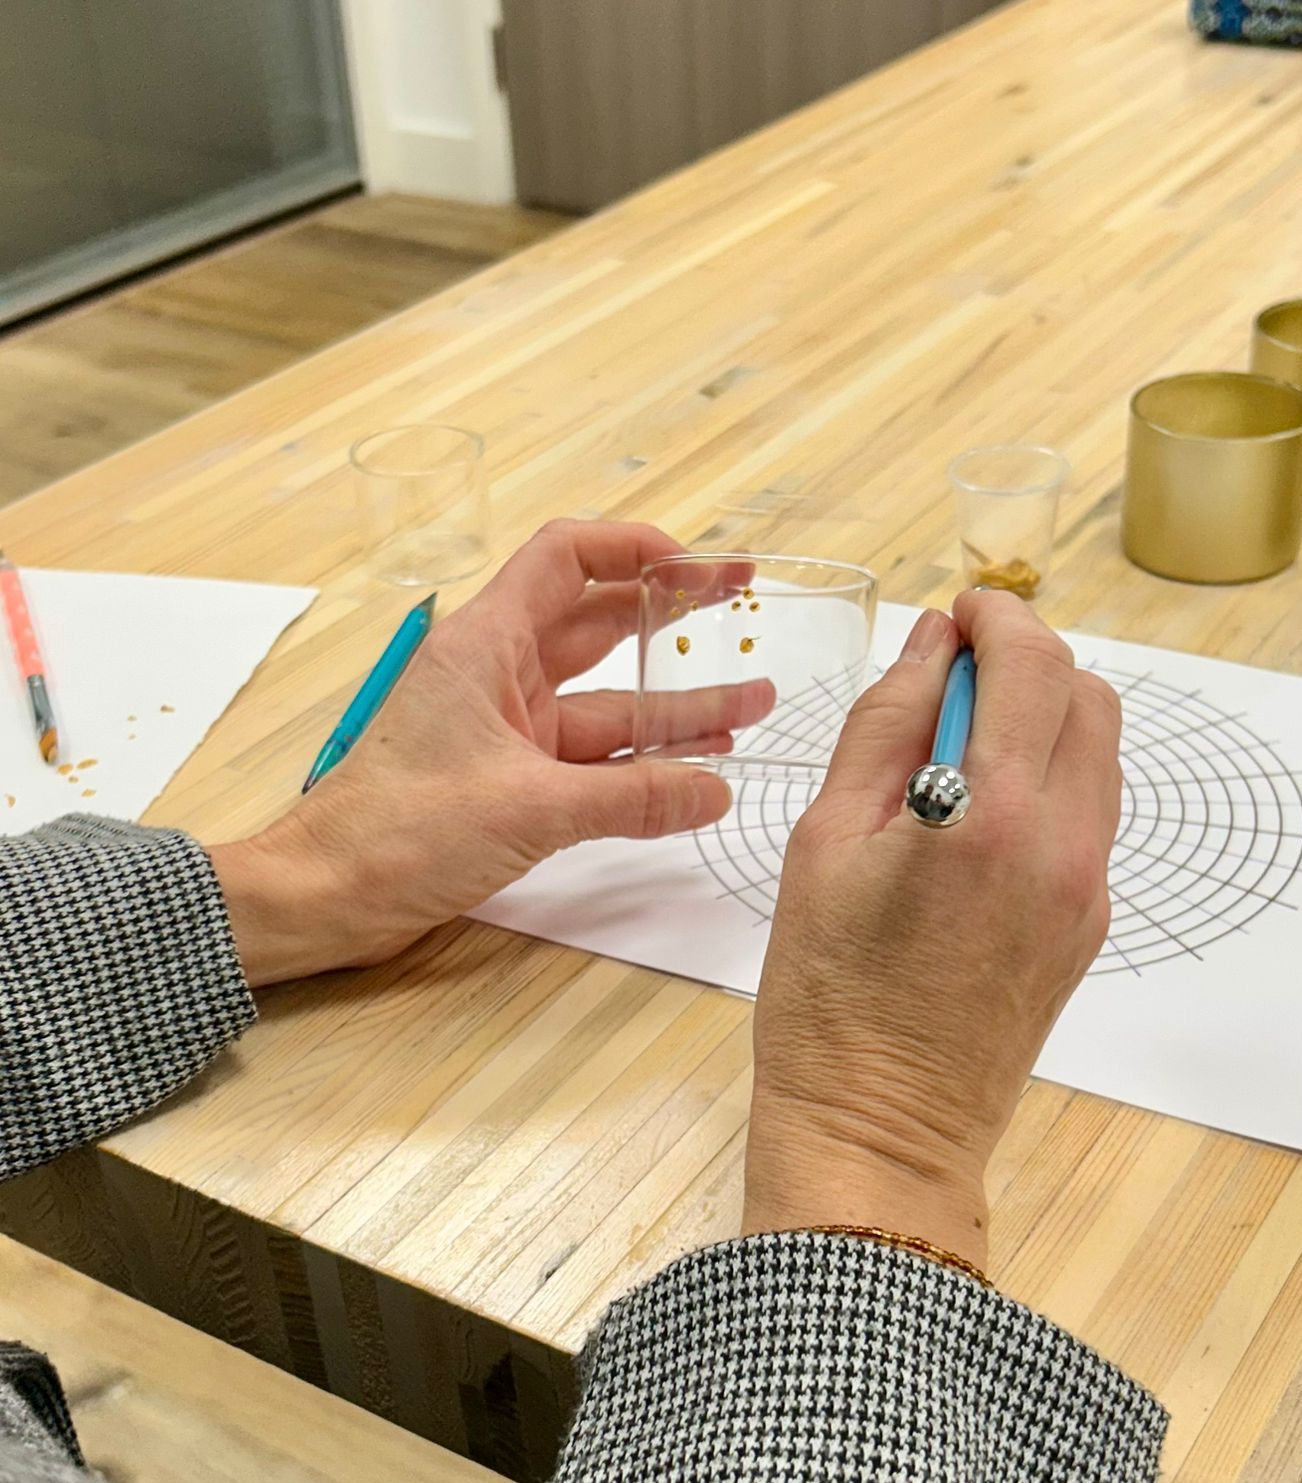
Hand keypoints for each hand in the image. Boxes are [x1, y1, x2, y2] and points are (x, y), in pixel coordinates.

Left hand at [209, 520, 771, 985]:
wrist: (329, 895)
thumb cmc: (398, 833)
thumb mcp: (530, 808)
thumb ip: (633, 798)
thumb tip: (714, 792)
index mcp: (486, 646)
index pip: (567, 559)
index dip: (635, 549)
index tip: (699, 564)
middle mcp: (497, 676)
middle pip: (599, 625)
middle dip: (672, 619)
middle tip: (741, 606)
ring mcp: (504, 730)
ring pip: (606, 702)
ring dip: (675, 705)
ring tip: (752, 705)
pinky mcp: (508, 781)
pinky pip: (592, 758)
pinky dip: (642, 762)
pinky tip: (696, 771)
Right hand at [743, 592, 1120, 1270]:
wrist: (880, 1132)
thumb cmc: (827, 999)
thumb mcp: (824, 843)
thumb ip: (885, 725)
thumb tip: (929, 644)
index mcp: (989, 816)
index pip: (1032, 663)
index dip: (997, 617)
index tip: (956, 616)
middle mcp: (1064, 846)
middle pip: (1087, 697)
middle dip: (1027, 661)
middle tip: (952, 677)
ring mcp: (1088, 891)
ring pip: (1100, 755)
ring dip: (1042, 720)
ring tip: (956, 750)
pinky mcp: (1089, 927)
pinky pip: (1090, 816)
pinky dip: (1048, 781)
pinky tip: (975, 815)